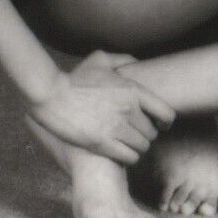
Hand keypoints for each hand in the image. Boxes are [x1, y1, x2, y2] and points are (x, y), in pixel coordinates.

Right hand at [25, 50, 175, 165]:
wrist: (50, 95)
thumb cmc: (74, 79)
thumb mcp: (99, 60)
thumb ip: (122, 59)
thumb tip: (139, 64)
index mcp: (133, 90)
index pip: (166, 113)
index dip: (165, 122)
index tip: (160, 125)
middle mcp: (129, 110)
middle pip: (152, 133)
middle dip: (145, 135)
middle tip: (135, 134)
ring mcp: (116, 128)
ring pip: (142, 147)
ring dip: (136, 147)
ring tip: (127, 144)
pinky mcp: (102, 144)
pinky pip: (129, 157)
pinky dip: (128, 158)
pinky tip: (120, 152)